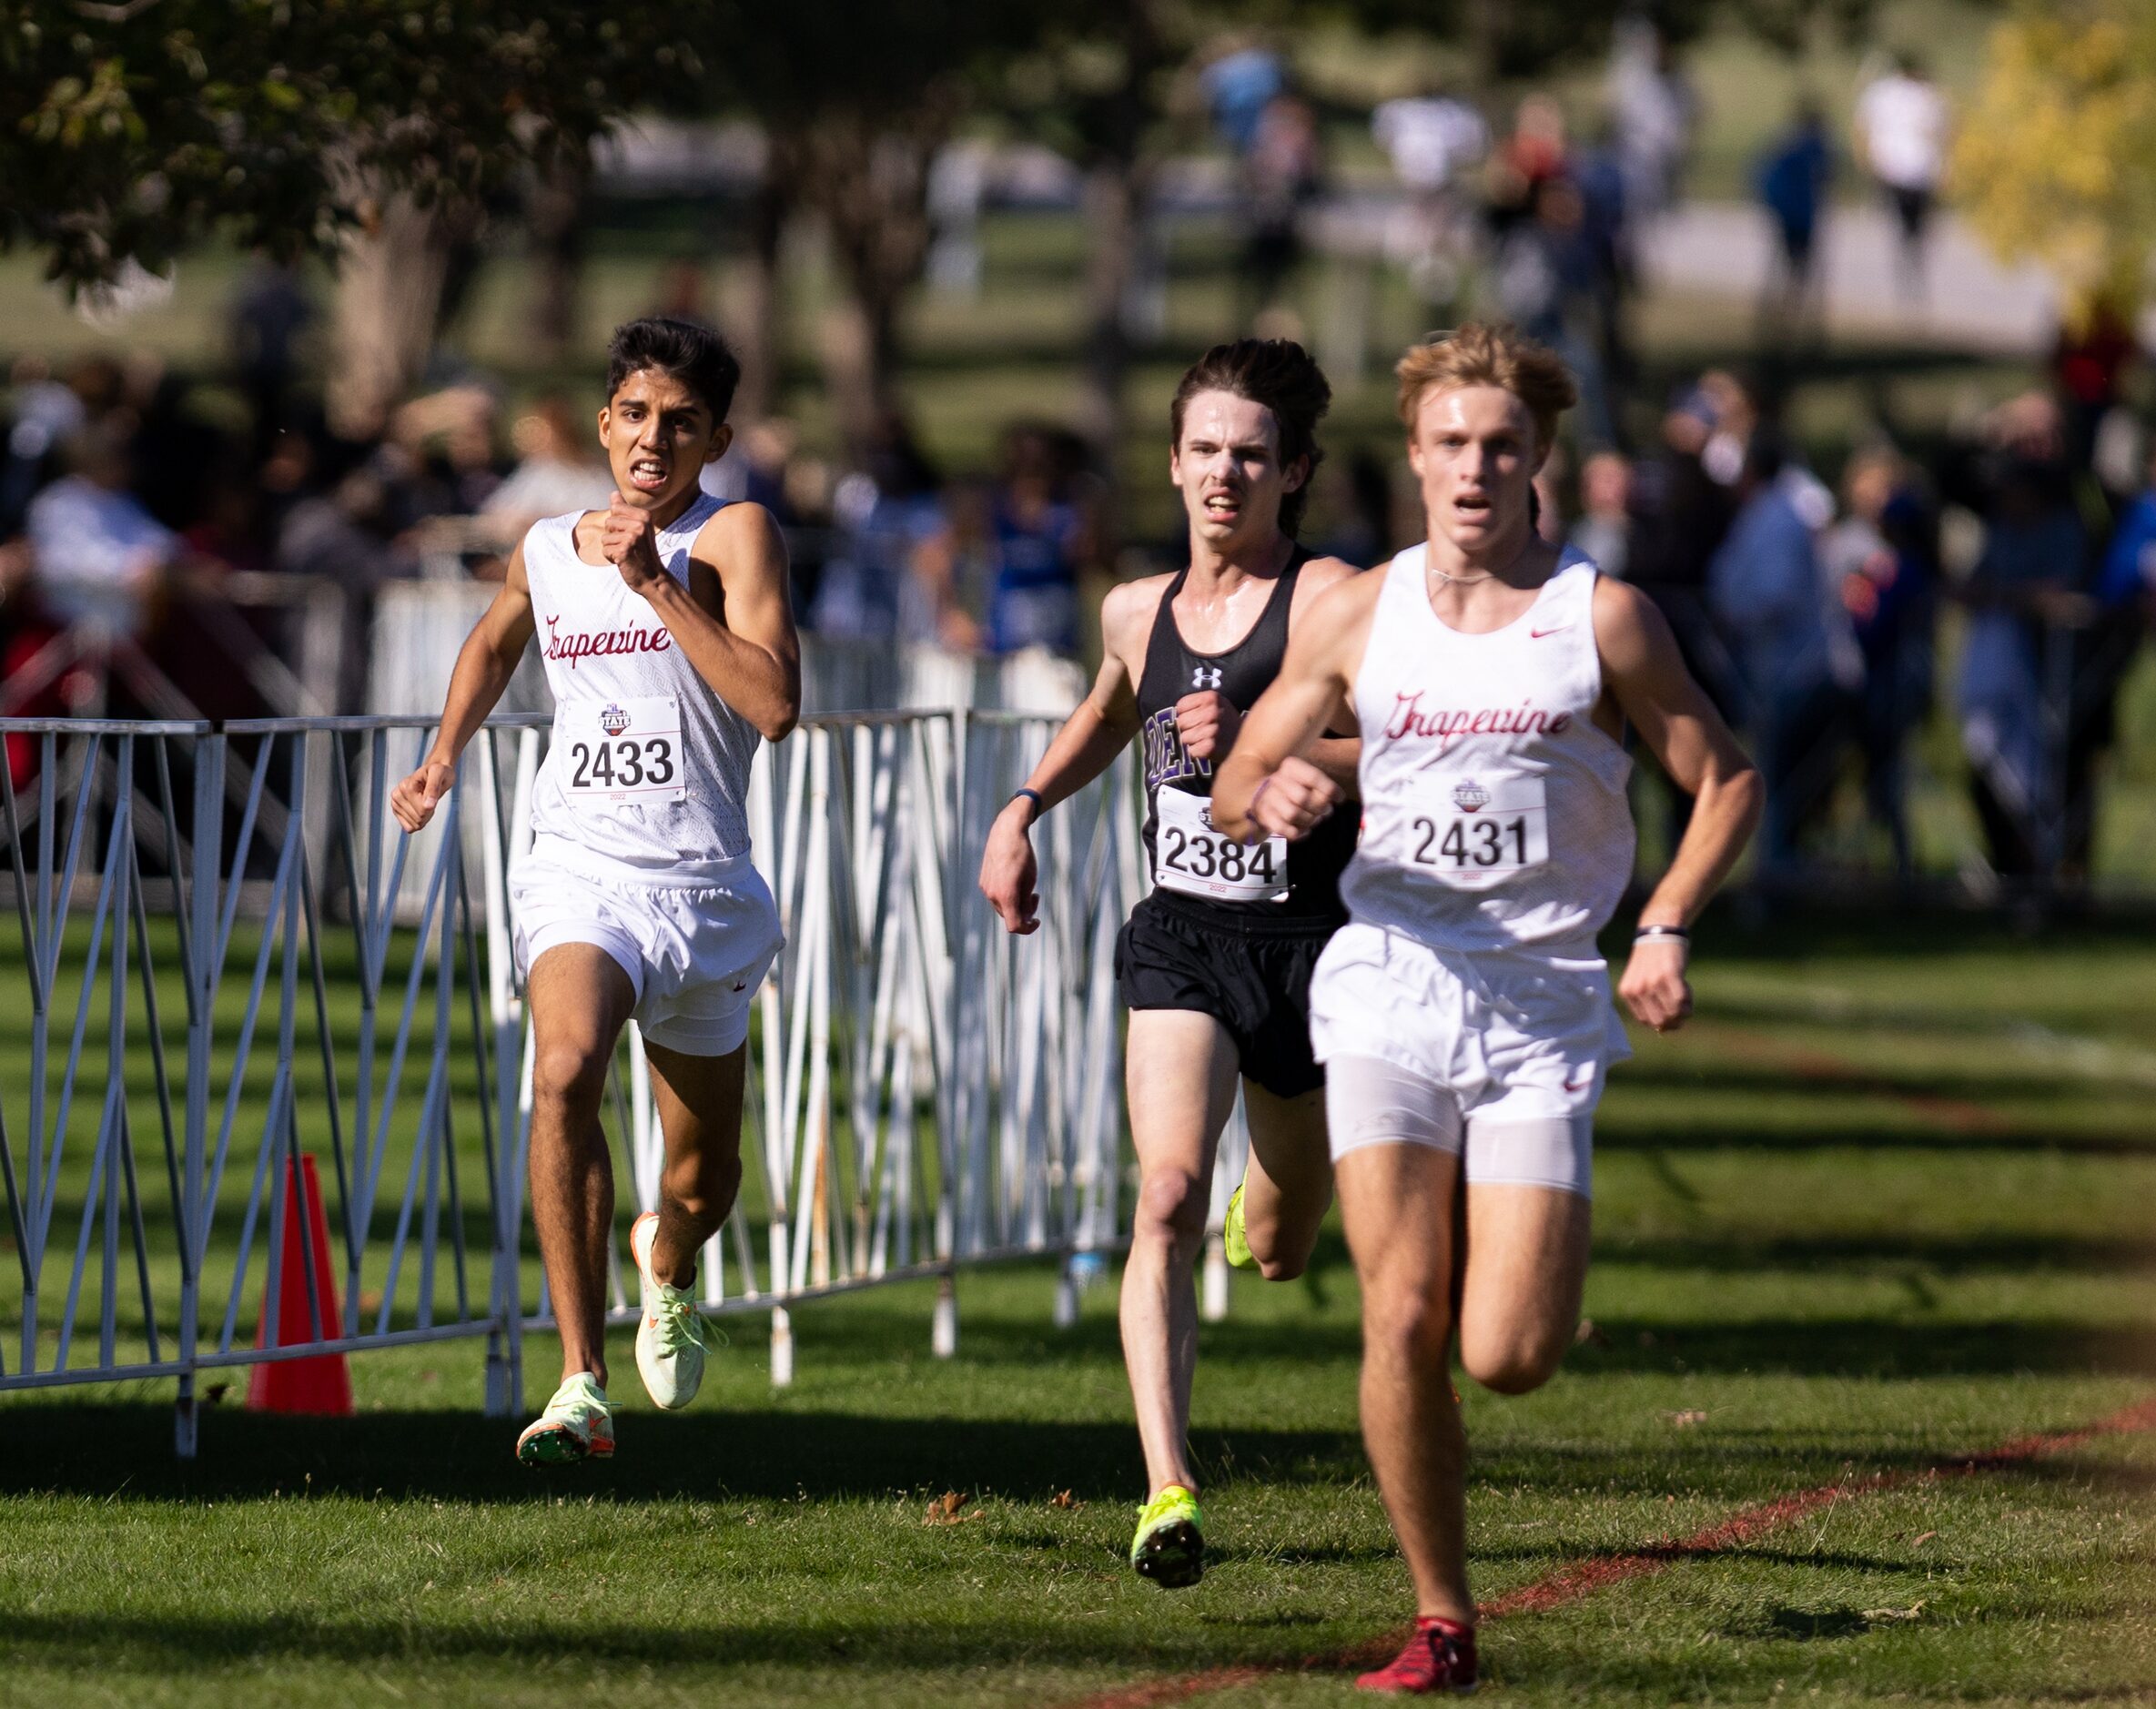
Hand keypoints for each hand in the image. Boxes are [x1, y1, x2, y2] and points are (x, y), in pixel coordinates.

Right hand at [390, 759, 455, 833]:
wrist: (434, 771)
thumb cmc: (439, 772)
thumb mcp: (439, 774)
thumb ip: (433, 789)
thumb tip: (428, 806)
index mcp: (406, 786)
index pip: (422, 810)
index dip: (432, 806)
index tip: (433, 793)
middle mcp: (397, 794)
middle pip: (418, 819)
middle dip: (429, 812)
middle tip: (431, 798)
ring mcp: (395, 803)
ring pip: (414, 825)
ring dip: (424, 816)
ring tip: (425, 801)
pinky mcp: (396, 810)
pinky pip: (409, 827)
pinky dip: (418, 822)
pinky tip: (419, 809)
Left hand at [600, 491, 666, 592]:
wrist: (653, 579)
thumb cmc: (644, 553)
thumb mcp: (638, 528)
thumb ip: (624, 510)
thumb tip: (613, 494)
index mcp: (644, 516)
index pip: (616, 508)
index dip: (618, 523)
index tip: (631, 534)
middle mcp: (639, 524)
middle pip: (609, 522)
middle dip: (613, 536)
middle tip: (629, 546)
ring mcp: (632, 538)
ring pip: (605, 537)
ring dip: (612, 548)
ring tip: (627, 554)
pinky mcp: (623, 551)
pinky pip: (605, 550)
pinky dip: (611, 558)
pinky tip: (624, 561)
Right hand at [978, 803, 1040, 933]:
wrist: (1006, 832)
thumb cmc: (1023, 855)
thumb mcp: (1030, 880)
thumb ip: (1027, 902)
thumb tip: (1025, 917)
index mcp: (1006, 895)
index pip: (1014, 926)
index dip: (1027, 929)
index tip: (1036, 921)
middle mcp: (992, 894)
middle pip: (1009, 916)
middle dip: (1023, 912)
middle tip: (1035, 896)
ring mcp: (985, 888)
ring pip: (1002, 907)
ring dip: (1015, 904)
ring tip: (1027, 888)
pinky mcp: (983, 882)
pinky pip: (996, 896)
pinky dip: (1007, 895)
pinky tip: (1014, 881)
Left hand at [1173, 690, 1240, 762]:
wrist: (1252, 743)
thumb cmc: (1228, 723)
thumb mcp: (1219, 704)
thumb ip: (1199, 703)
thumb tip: (1176, 711)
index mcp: (1212, 697)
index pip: (1181, 706)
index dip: (1186, 714)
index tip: (1196, 718)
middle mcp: (1212, 712)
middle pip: (1181, 722)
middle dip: (1188, 728)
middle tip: (1203, 731)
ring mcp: (1211, 730)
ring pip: (1184, 737)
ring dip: (1193, 741)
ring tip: (1207, 739)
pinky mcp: (1210, 747)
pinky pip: (1191, 750)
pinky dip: (1198, 752)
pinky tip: (1209, 749)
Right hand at [1247, 756, 1340, 841]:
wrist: (1263, 794)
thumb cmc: (1295, 786)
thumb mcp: (1307, 778)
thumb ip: (1322, 786)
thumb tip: (1338, 797)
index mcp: (1290, 767)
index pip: (1313, 777)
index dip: (1330, 790)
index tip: (1340, 799)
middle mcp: (1277, 780)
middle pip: (1303, 798)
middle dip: (1319, 808)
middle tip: (1326, 811)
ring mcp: (1269, 799)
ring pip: (1293, 814)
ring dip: (1309, 820)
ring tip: (1314, 819)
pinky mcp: (1266, 817)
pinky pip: (1285, 830)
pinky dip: (1299, 832)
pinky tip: (1304, 829)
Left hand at [1618, 936, 1692, 1032]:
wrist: (1659, 931)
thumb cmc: (1653, 961)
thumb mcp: (1642, 981)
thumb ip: (1649, 1004)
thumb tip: (1663, 1030)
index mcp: (1627, 992)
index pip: (1646, 1022)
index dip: (1663, 1021)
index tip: (1671, 1011)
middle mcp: (1637, 989)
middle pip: (1661, 1022)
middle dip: (1675, 1019)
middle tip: (1682, 1005)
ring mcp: (1652, 983)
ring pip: (1674, 1013)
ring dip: (1685, 1008)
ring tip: (1684, 993)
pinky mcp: (1668, 975)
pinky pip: (1682, 1000)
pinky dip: (1689, 999)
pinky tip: (1686, 985)